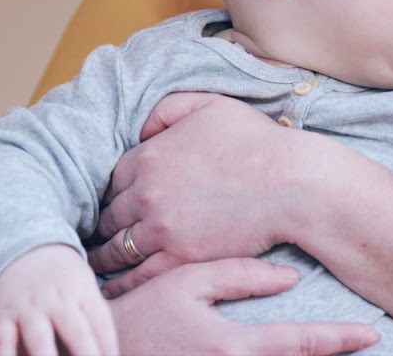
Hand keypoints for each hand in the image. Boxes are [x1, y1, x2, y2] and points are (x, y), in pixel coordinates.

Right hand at [0, 244, 117, 355]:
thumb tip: (107, 353)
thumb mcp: (85, 288)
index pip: (102, 322)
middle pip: (76, 331)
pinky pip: (2, 339)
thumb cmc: (63, 280)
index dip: (109, 346)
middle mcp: (58, 301)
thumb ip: (94, 319)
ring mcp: (29, 309)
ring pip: (39, 338)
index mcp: (83, 293)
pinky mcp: (2, 316)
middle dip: (87, 354)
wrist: (23, 246)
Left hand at [87, 92, 309, 295]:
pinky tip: (116, 288)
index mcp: (148, 156)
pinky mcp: (181, 257)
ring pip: (118, 248)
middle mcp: (147, 193)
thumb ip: (167, 110)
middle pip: (111, 216)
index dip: (116, 192)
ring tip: (100, 264)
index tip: (116, 203)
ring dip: (107, 256)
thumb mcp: (209, 105)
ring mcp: (162, 228)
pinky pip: (139, 275)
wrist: (292, 183)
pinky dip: (123, 282)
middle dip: (106, 226)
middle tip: (101, 236)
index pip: (113, 180)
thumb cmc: (257, 141)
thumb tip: (142, 129)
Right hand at [110, 258, 379, 355]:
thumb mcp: (185, 283)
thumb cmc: (139, 315)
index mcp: (231, 347)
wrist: (94, 352)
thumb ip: (238, 277)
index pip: (300, 344)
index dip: (340, 339)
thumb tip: (290, 277)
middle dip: (332, 353)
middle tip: (366, 338)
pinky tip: (290, 350)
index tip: (371, 334)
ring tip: (335, 344)